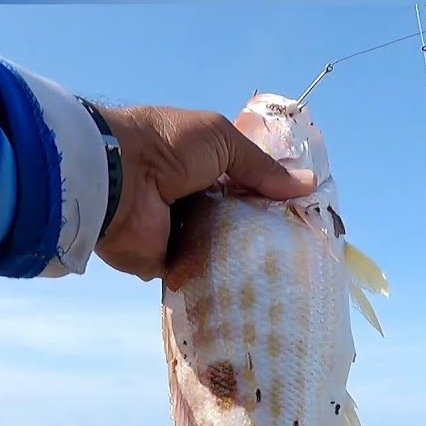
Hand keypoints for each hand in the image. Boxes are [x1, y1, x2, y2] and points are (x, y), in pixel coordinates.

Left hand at [93, 105, 316, 280]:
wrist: (117, 178)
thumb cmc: (168, 147)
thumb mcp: (222, 140)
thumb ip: (261, 167)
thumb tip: (307, 185)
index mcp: (203, 168)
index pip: (245, 187)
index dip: (272, 198)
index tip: (303, 214)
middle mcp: (193, 200)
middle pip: (236, 222)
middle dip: (263, 233)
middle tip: (300, 249)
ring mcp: (180, 234)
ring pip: (221, 251)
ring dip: (245, 258)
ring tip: (284, 271)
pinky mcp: (166, 264)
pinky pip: (200, 275)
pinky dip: (219, 279)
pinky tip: (250, 286)